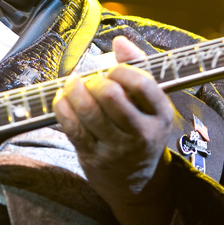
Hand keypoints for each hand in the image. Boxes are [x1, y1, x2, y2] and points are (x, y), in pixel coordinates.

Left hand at [52, 36, 175, 224]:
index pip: (143, 85)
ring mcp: (116, 149)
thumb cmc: (141, 131)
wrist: (137, 184)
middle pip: (112, 97)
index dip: (122, 70)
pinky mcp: (93, 157)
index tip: (112, 70)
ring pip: (89, 112)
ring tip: (73, 83)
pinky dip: (62, 107)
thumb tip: (120, 40)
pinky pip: (72, 127)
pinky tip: (62, 98)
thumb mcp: (150, 104)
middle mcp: (141, 134)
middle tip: (91, 80)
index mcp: (161, 115)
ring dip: (74, 90)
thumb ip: (138, 68)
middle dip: (95, 81)